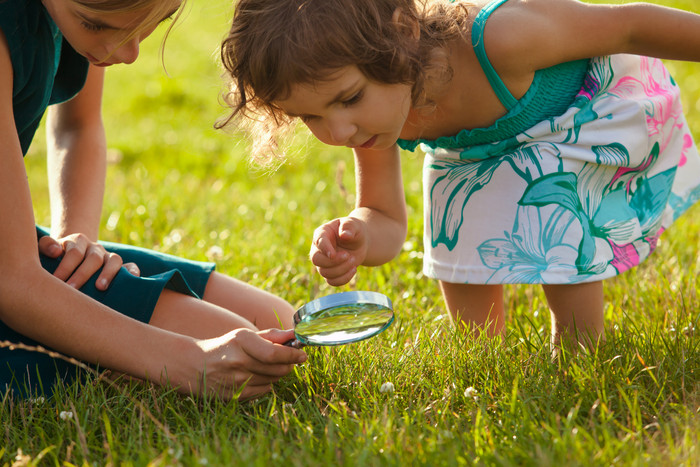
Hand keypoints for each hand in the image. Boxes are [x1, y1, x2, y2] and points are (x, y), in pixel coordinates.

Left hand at [39, 233, 139, 290]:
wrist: (72, 255)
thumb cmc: (56, 257)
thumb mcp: (48, 248)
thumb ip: (46, 245)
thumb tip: (56, 251)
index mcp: (78, 241)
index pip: (74, 253)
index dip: (65, 267)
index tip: (56, 282)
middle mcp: (96, 248)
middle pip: (93, 258)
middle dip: (82, 275)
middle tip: (72, 289)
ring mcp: (109, 256)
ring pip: (114, 260)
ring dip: (108, 273)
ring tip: (100, 288)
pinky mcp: (120, 266)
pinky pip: (130, 266)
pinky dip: (132, 271)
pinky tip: (131, 279)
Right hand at [188, 328, 306, 399]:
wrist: (195, 366)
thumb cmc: (225, 347)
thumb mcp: (245, 335)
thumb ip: (272, 335)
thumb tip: (295, 335)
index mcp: (242, 342)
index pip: (275, 354)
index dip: (293, 355)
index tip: (303, 355)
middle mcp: (240, 362)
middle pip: (278, 369)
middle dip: (288, 365)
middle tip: (287, 360)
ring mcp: (237, 381)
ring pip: (274, 380)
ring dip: (276, 374)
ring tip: (264, 366)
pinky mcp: (236, 396)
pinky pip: (265, 391)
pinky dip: (266, 384)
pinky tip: (255, 376)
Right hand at [309, 217, 367, 285]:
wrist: (359, 242)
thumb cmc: (353, 230)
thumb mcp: (353, 225)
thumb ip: (349, 227)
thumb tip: (344, 235)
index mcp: (322, 233)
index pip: (319, 242)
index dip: (325, 249)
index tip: (333, 255)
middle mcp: (318, 249)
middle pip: (316, 260)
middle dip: (333, 261)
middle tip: (349, 256)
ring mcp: (323, 262)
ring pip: (325, 272)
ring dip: (341, 270)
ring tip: (354, 260)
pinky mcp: (330, 273)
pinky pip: (332, 281)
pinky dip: (343, 279)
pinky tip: (354, 269)